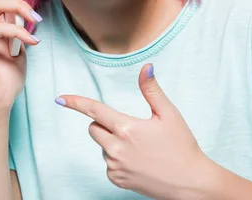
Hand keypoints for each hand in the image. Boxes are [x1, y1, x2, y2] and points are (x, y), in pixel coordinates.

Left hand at [56, 63, 211, 199]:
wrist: (191, 184)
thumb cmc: (182, 147)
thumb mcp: (169, 114)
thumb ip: (152, 90)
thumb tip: (145, 67)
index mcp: (126, 128)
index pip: (94, 110)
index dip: (75, 102)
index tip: (59, 99)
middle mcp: (116, 148)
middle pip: (94, 128)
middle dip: (105, 124)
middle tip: (130, 129)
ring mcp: (116, 167)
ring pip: (102, 147)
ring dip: (113, 143)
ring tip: (141, 149)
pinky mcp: (117, 180)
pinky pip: (108, 164)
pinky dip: (118, 160)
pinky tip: (138, 162)